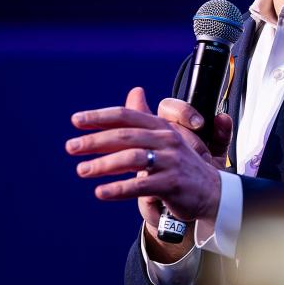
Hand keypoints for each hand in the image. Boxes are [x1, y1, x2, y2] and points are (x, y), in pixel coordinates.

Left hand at [67, 86, 232, 230]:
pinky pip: (141, 186)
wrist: (212, 192)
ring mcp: (171, 162)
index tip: (76, 120)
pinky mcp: (172, 184)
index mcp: (162, 127)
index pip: (128, 116)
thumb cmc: (182, 165)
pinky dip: (118, 189)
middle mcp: (167, 141)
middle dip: (95, 140)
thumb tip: (135, 91)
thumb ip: (146, 117)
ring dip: (103, 165)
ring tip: (82, 170)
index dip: (101, 116)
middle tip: (71, 147)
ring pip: (131, 159)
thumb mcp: (166, 138)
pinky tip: (101, 192)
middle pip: (126, 136)